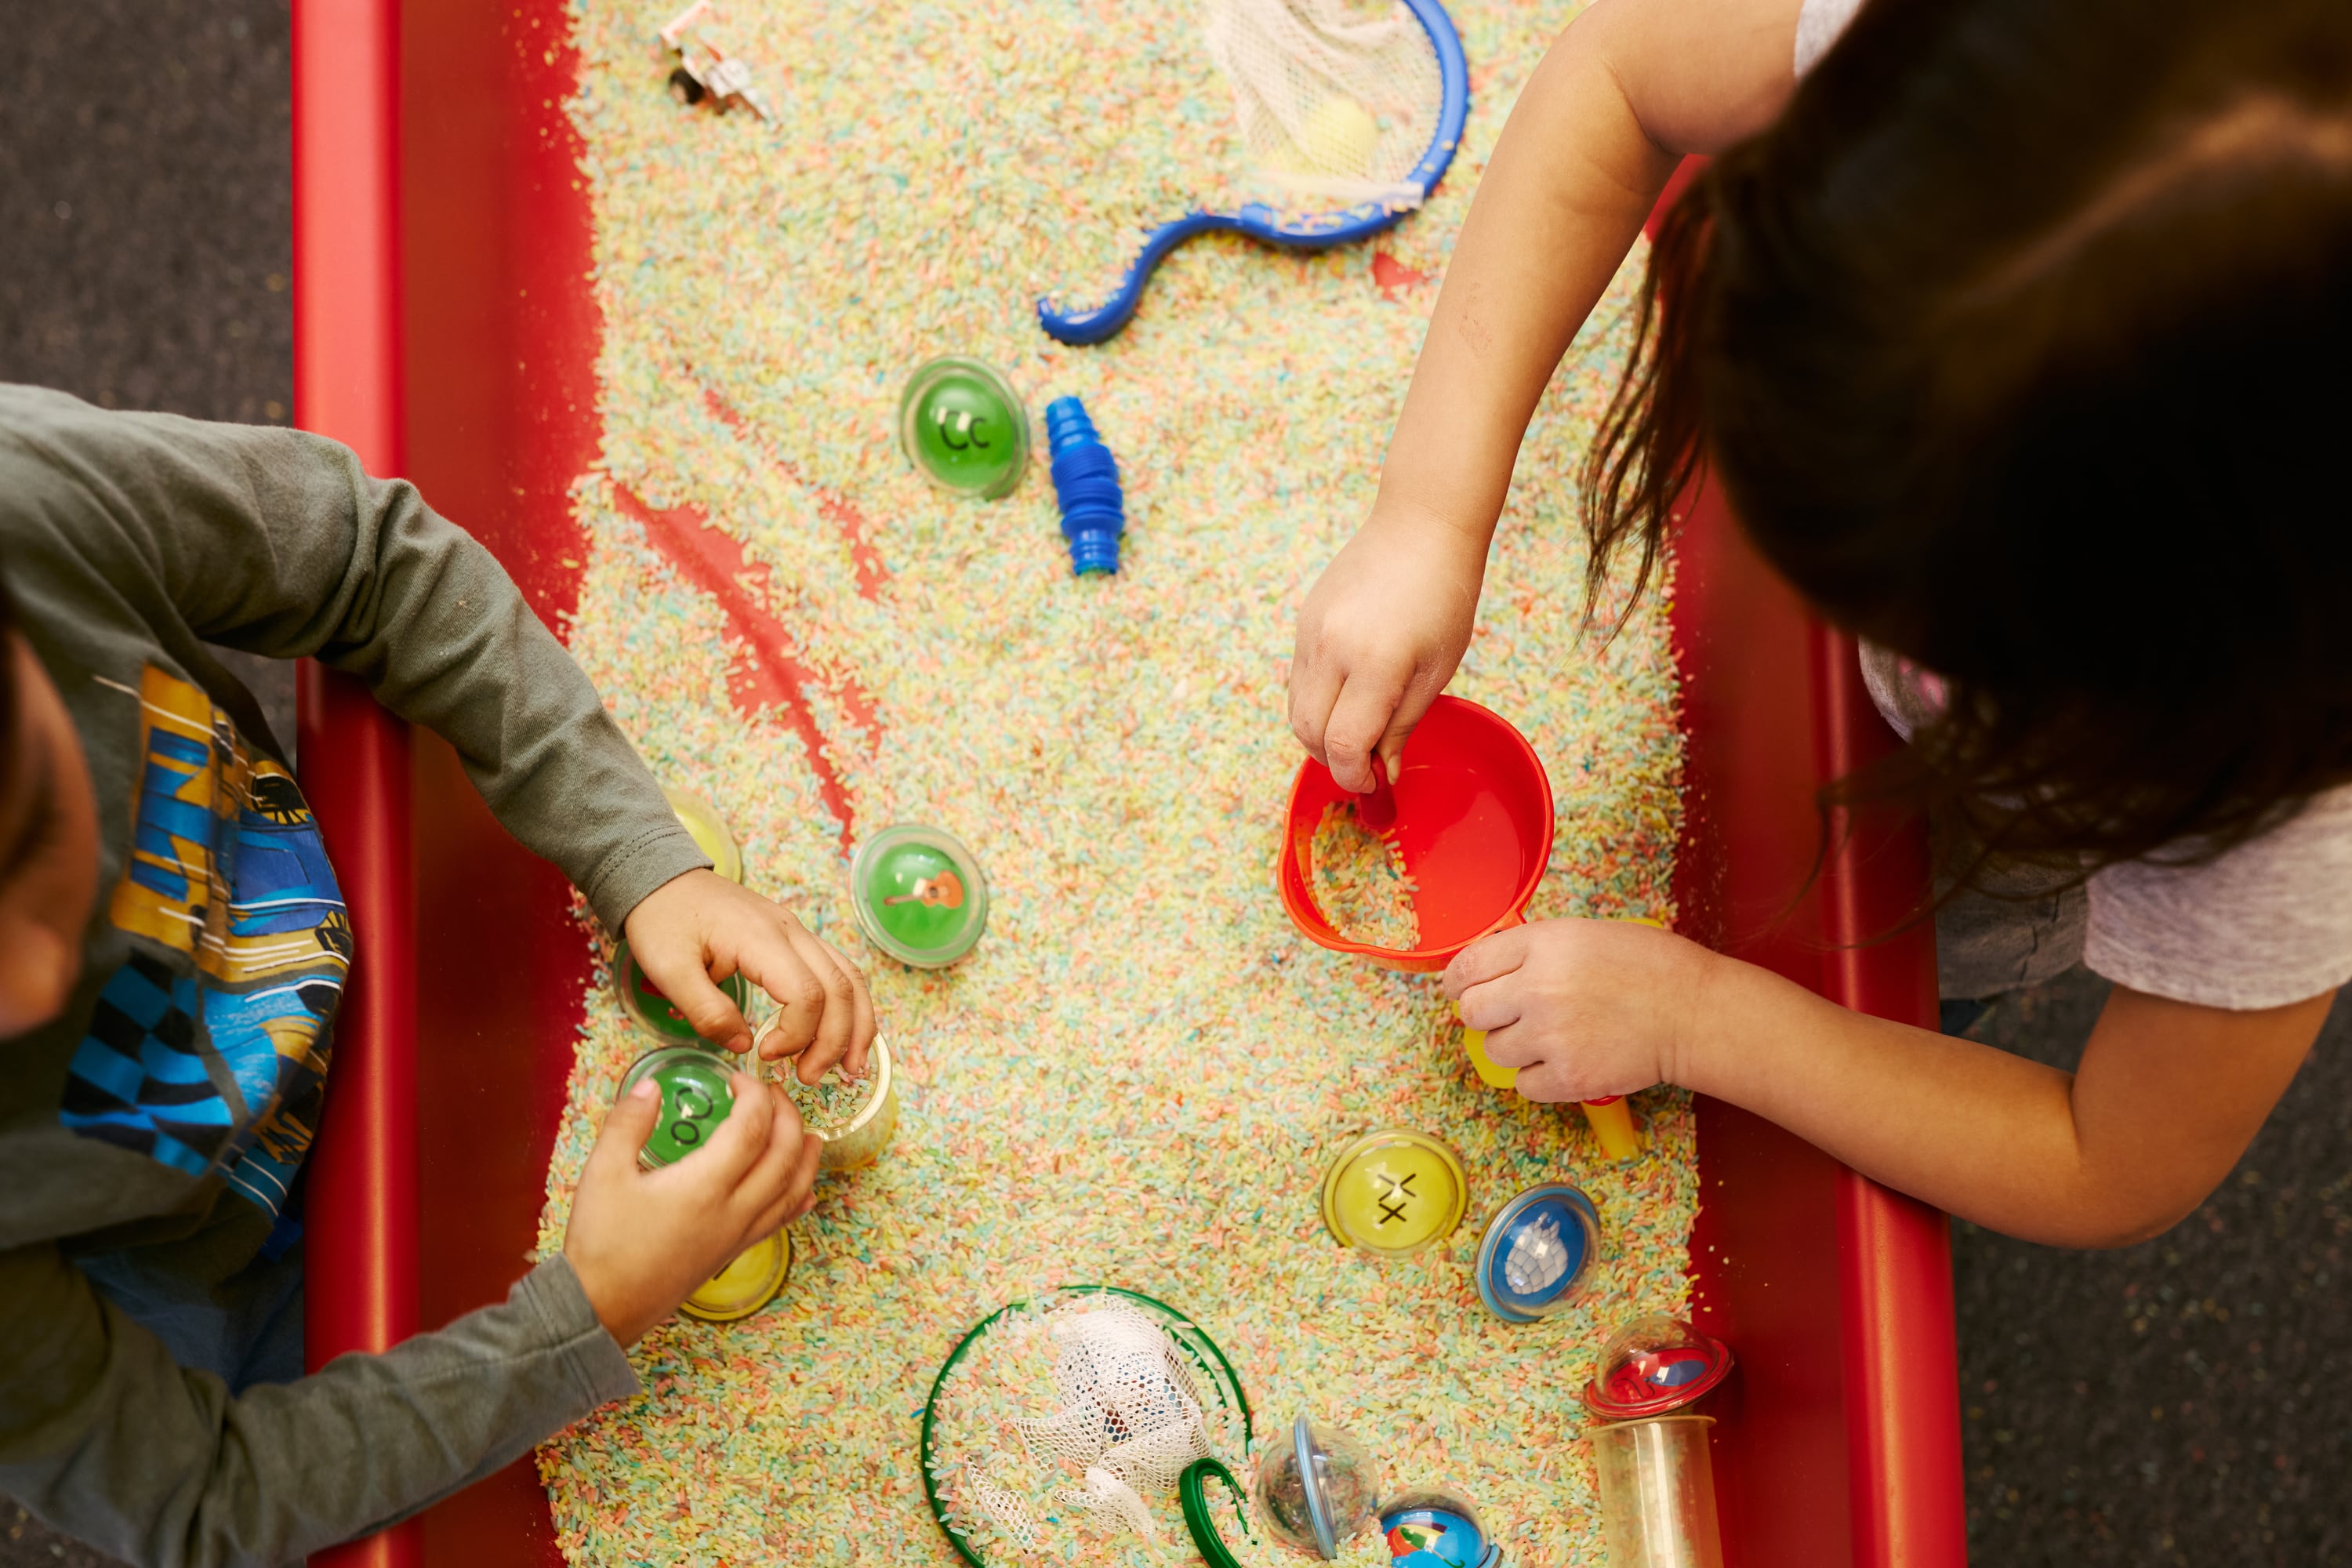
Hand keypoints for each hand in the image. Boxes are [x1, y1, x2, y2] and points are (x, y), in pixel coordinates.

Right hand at [564, 1069, 821, 1345]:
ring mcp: (738, 1235)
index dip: (754, 1094)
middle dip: (787, 1115)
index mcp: (705, 1186)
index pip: (752, 1127)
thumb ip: (627, 1123)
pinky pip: (780, 1221)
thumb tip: (652, 1086)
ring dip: (805, 1154)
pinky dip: (797, 1197)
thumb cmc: (601, 1242)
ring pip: (792, 1189)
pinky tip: (803, 1190)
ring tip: (806, 1130)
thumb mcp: (602, 1173)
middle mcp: (733, 1210)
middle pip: (785, 1154)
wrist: (602, 1308)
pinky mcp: (733, 1253)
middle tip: (773, 1092)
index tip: (737, 1078)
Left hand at [624, 869, 875, 1081]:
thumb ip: (707, 1012)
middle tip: (809, 1078)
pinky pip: (838, 970)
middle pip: (839, 988)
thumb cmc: (663, 920)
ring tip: (849, 1067)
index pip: (806, 993)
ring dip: (856, 1025)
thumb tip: (744, 1046)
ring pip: (849, 977)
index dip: (795, 1034)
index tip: (765, 1055)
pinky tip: (846, 1034)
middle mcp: (791, 932)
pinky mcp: (795, 938)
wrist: (661, 878)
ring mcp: (798, 932)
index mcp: (760, 938)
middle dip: (834, 1040)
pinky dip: (850, 1006)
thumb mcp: (669, 970)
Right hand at [1288, 503, 1486, 792]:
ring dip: (1321, 734)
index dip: (1356, 775)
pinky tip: (1348, 696)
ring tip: (1358, 730)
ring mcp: (1310, 633)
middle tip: (1366, 763)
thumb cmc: (1444, 597)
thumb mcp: (1436, 669)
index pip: (1344, 744)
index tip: (1374, 783)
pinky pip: (1298, 681)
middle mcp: (1332, 649)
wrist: (1421, 527)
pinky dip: (1317, 703)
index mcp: (1375, 663)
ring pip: (1296, 710)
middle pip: (1309, 734)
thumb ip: (1403, 725)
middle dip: (1334, 760)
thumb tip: (1383, 773)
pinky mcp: (1303, 622)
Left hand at [1442, 918, 1709, 1102]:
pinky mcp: (1568, 1077)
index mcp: (1541, 945)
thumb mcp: (1585, 935)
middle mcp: (1537, 989)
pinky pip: (1524, 1085)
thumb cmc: (1649, 966)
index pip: (1468, 965)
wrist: (1692, 1011)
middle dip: (1485, 1014)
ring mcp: (1550, 1036)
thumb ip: (1534, 949)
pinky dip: (1539, 1078)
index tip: (1458, 989)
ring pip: (1495, 1051)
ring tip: (1550, 1037)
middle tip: (1507, 1016)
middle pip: (1471, 1012)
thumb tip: (1491, 967)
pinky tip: (1565, 1061)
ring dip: (1514, 1047)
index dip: (1457, 981)